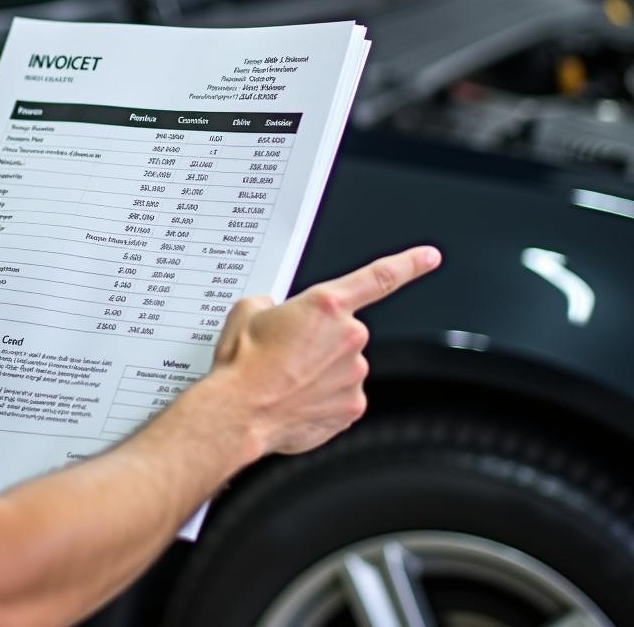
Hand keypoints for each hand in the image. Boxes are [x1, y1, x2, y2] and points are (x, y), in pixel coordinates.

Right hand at [212, 246, 440, 456]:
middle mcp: (349, 337)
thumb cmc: (244, 364)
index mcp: (326, 304)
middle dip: (322, 340)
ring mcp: (354, 373)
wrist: (240, 411)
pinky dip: (323, 397)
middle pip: (345, 331)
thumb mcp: (247, 311)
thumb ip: (272, 303)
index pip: (380, 277)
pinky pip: (343, 395)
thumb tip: (273, 311)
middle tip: (288, 352)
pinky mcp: (353, 406)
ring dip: (321, 369)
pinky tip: (297, 398)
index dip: (410, 264)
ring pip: (344, 365)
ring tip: (286, 378)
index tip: (429, 257)